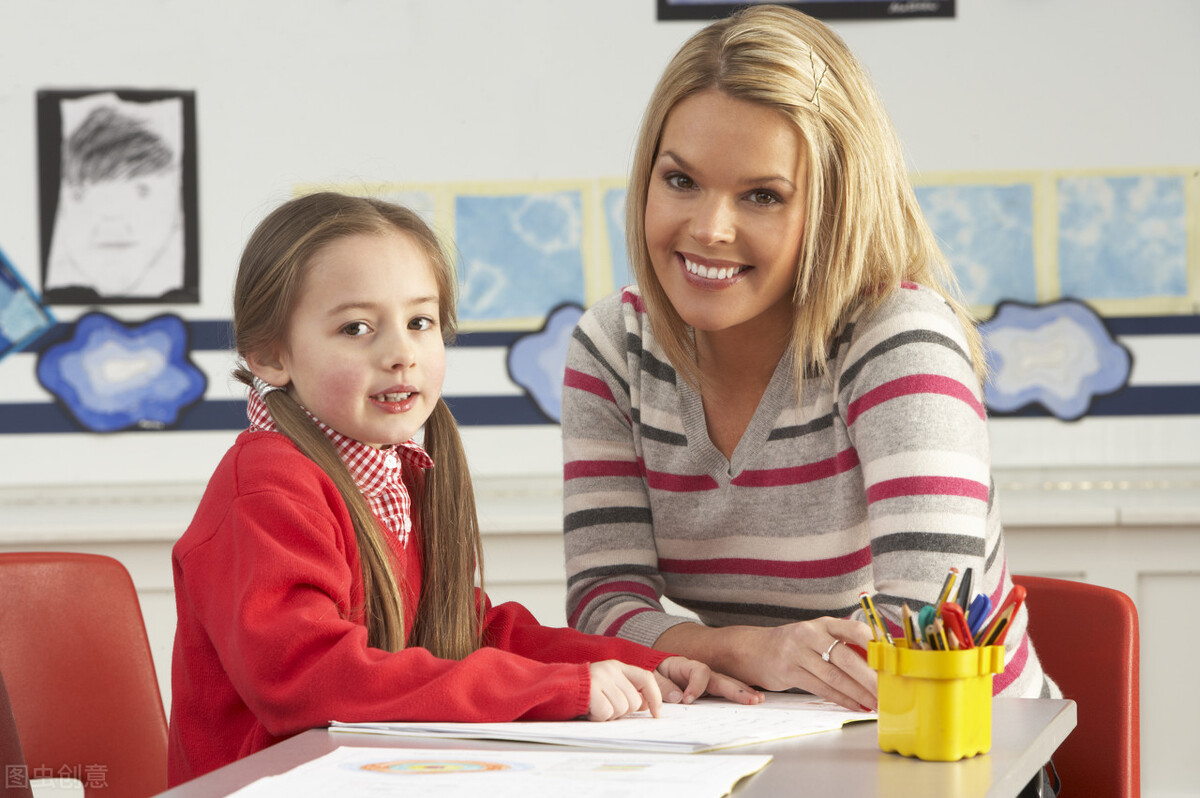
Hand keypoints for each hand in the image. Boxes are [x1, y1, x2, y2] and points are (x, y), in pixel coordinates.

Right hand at [586, 660, 662, 720]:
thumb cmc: (584, 691)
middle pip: (633, 701)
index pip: (646, 678)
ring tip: (595, 707)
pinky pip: (606, 713)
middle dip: (622, 712)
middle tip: (606, 707)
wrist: (554, 686)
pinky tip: (589, 710)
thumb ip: (626, 690)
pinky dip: (598, 717)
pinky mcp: (591, 689)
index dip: (655, 697)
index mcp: (617, 666)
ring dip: (608, 715)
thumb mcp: (607, 684)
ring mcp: (601, 678)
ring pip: (621, 709)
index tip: (657, 713)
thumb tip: (646, 705)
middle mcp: (611, 669)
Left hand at [654, 656, 762, 705]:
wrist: (645, 671)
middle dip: (735, 688)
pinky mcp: (706, 691)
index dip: (696, 686)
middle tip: (750, 700)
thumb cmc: (647, 673)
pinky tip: (752, 700)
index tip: (688, 700)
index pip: (698, 671)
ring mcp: (703, 681)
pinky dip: (737, 695)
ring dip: (742, 691)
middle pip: (719, 677)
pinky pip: (722, 693)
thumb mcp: (649, 676)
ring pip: (725, 683)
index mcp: (683, 665)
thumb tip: (680, 698)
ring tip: (758, 700)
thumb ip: (662, 685)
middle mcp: (697, 672)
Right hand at [749, 617, 876, 709]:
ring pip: (834, 677)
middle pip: (846, 657)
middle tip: (888, 690)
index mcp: (823, 624)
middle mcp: (809, 635)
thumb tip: (879, 661)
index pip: (854, 629)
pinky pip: (821, 689)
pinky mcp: (789, 672)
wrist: (756, 649)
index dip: (874, 643)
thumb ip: (843, 643)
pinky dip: (842, 699)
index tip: (891, 660)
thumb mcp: (817, 635)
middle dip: (870, 677)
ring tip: (876, 703)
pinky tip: (855, 705)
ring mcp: (797, 653)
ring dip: (859, 693)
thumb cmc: (796, 644)